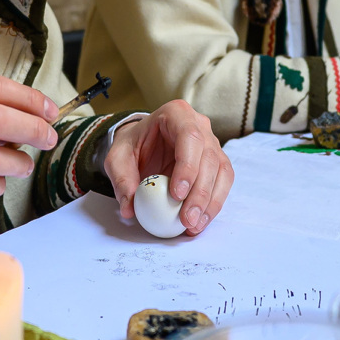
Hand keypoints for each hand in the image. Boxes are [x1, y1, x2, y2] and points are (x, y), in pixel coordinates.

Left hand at [102, 101, 231, 235]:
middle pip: (209, 157)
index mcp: (176, 114)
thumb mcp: (117, 158)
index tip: (177, 194)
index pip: (190, 136)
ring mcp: (212, 143)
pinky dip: (213, 204)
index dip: (188, 166)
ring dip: (210, 202)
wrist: (143, 145)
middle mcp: (200, 125)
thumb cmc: (133, 146)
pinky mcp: (217, 162)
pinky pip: (222, 183)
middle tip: (187, 219)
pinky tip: (200, 222)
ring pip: (221, 171)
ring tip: (194, 225)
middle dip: (200, 192)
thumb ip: (121, 180)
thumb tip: (129, 208)